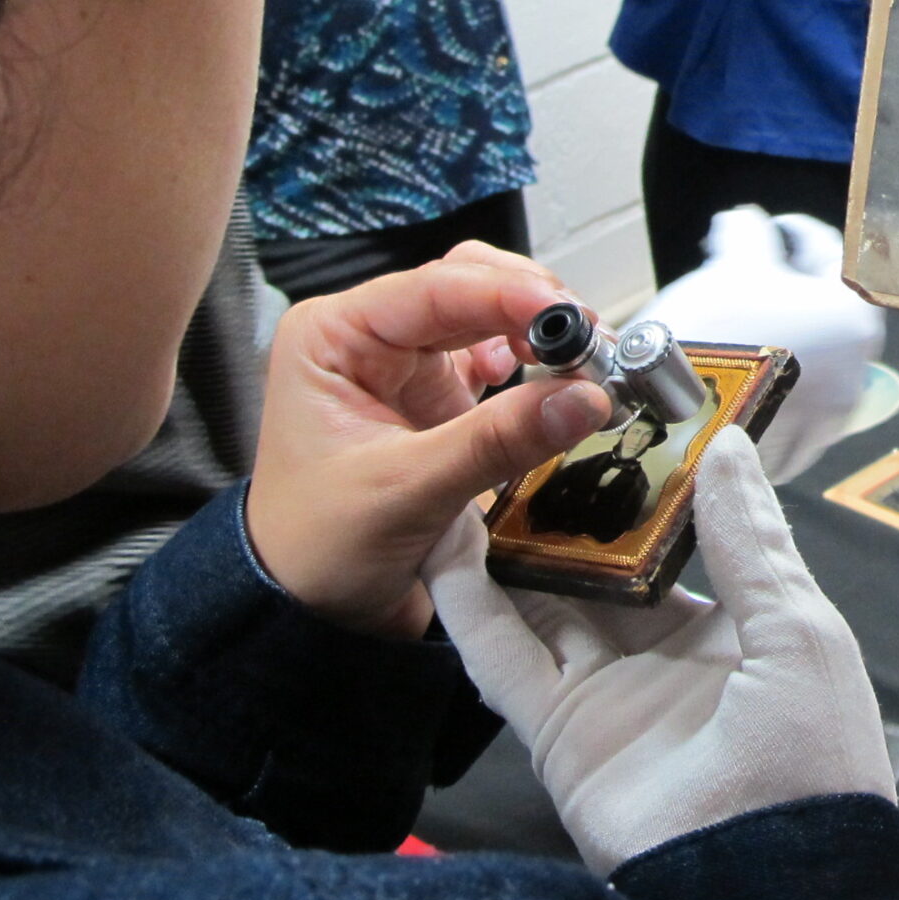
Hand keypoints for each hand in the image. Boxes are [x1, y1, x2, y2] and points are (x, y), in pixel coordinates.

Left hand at [249, 244, 613, 639]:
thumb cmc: (318, 547)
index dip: (508, 295)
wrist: (310, 613)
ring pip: (487, 315)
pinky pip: (496, 358)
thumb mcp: (406, 489)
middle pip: (467, 286)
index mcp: (333, 336)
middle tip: (587, 341)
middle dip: (531, 305)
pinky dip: (534, 363)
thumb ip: (496, 440)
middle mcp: (368, 338)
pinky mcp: (438, 400)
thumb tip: (583, 399)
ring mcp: (406, 367)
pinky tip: (551, 382)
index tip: (570, 318)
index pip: (433, 288)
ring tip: (582, 361)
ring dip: (539, 330)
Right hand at [422, 431, 894, 875]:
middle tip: (523, 430)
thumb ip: (750, 538)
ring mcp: (604, 696)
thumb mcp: (797, 630)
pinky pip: (503, 658)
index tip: (605, 420)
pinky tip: (445, 540)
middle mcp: (661, 660)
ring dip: (504, 543)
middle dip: (561, 508)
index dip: (638, 486)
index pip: (671, 544)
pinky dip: (468, 604)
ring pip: (538, 602)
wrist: (768, 884)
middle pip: (594, 570)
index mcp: (730, 633)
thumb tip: (727, 444)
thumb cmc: (810, 756)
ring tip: (471, 465)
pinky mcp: (556, 733)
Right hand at [637, 206, 884, 483]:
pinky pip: (791, 399)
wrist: (676, 418)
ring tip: (736, 320)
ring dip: (780, 332)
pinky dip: (772, 377)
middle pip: (822, 310)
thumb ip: (746, 231)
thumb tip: (743, 222)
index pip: (829, 253)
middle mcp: (855, 368)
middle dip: (785, 284)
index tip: (773, 225)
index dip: (796, 230)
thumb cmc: (713, 336)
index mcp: (851, 315)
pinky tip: (739, 366)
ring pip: (810, 357)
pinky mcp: (801, 445)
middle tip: (747, 270)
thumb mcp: (731, 265)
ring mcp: (830, 414)